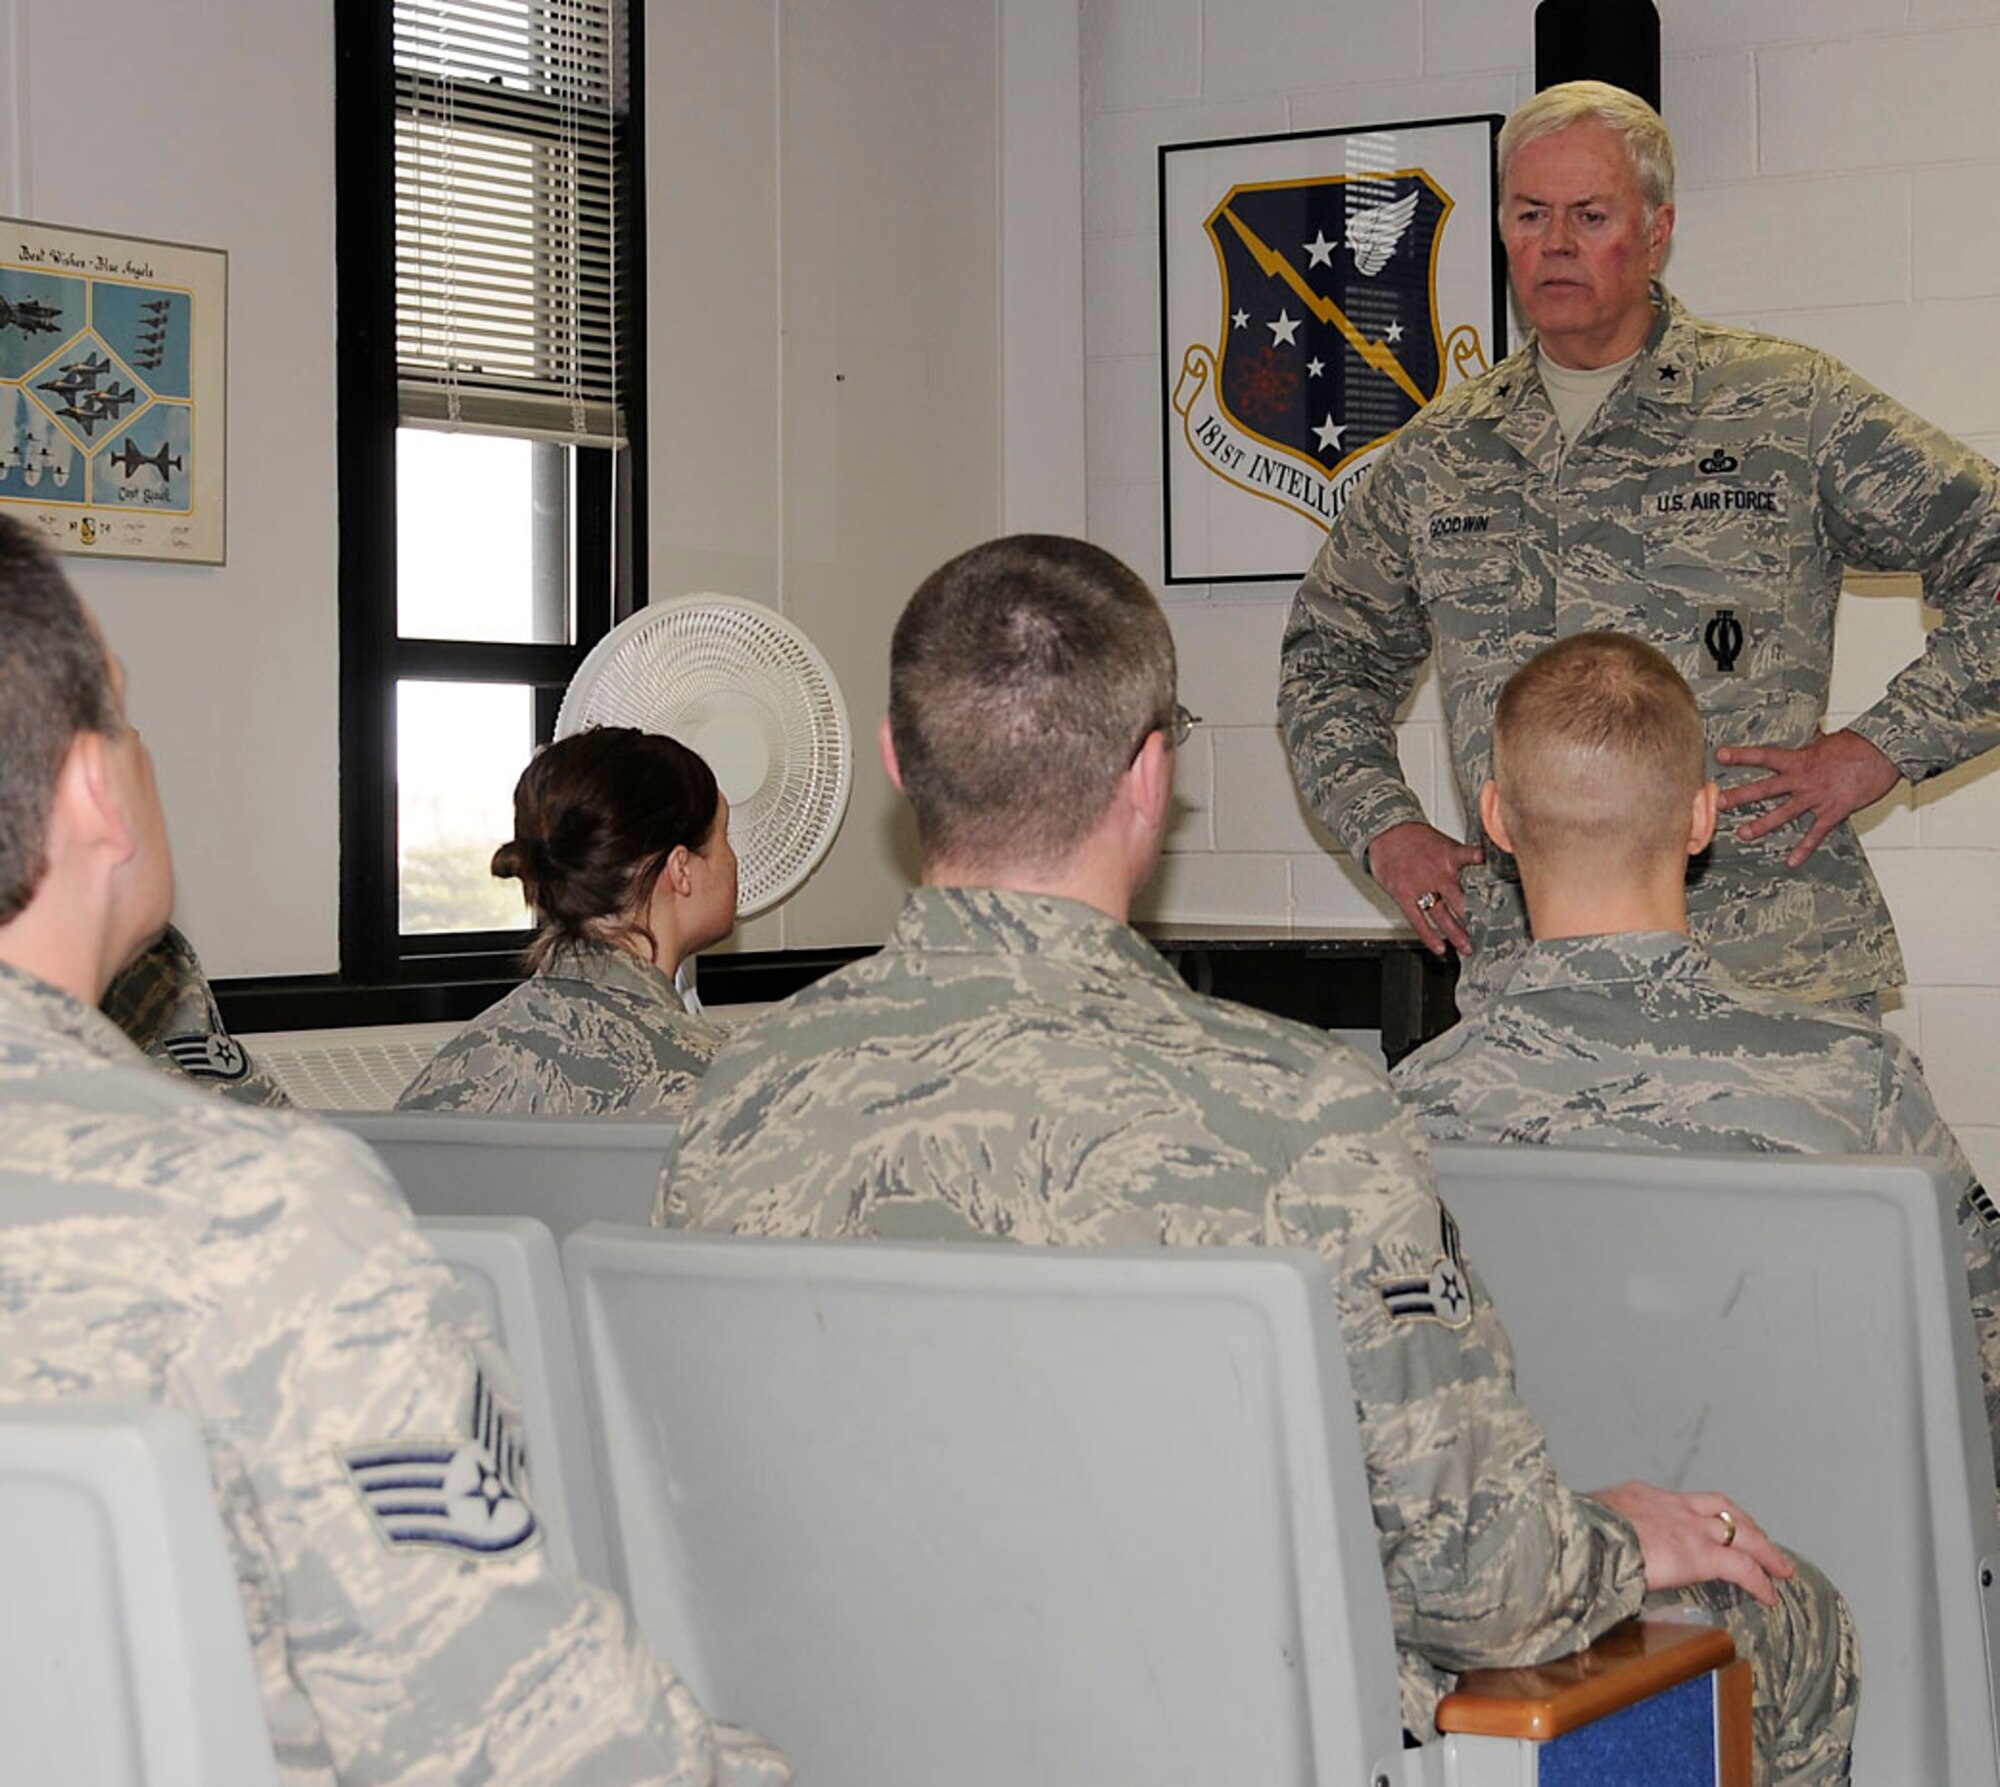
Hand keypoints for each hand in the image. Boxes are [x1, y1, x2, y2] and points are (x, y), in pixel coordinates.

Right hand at [1366, 821, 1484, 957]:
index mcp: (1451, 855)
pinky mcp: (1404, 895)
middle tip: (1487, 933)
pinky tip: (1439, 947)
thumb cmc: (1416, 839)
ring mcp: (1420, 885)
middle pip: (1461, 899)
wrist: (1387, 833)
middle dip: (1475, 918)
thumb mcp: (1445, 843)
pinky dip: (1429, 936)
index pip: (1475, 863)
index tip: (1504, 885)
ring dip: (1456, 934)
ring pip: (1442, 915)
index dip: (1490, 875)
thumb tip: (1486, 871)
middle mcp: (1438, 872)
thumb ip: (1463, 860)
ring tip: (1467, 948)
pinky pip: (1418, 920)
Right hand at [1591, 1480, 1792, 1607]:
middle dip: (1742, 1522)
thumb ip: (1598, 1534)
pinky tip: (1770, 1595)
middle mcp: (1671, 1505)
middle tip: (1759, 1537)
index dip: (1698, 1515)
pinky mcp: (1701, 1555)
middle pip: (1720, 1507)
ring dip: (1763, 1548)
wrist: (1585, 1534)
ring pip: (1741, 1531)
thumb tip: (1587, 1553)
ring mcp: (1689, 1527)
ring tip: (1779, 1566)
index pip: (1679, 1503)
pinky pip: (1743, 1567)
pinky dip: (1760, 1580)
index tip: (1703, 1526)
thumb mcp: (1586, 1522)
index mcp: (1639, 1496)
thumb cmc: (1575, 1532)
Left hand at [1714, 728, 1901, 868]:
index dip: (1741, 755)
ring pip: (1784, 813)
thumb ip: (1814, 743)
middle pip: (1765, 789)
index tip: (1719, 756)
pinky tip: (1791, 861)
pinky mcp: (1834, 811)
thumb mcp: (1829, 740)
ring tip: (1743, 833)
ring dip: (1762, 825)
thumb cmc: (1861, 745)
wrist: (1887, 753)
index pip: (1764, 756)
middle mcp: (1804, 779)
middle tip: (1718, 803)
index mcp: (1800, 759)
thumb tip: (1812, 732)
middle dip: (1740, 796)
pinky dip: (1804, 849)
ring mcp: (1817, 797)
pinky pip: (1816, 834)